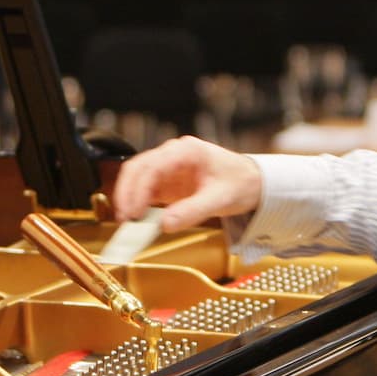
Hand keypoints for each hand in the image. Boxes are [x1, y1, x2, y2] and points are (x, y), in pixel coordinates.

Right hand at [112, 136, 262, 231]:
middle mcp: (172, 155)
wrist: (252, 181)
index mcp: (186, 151)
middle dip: (127, 194)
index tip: (133, 212)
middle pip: (138, 169)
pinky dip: (138, 204)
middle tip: (124, 219)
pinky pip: (145, 191)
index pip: (152, 166)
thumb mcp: (220, 198)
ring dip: (129, 198)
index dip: (138, 189)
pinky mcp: (167, 182)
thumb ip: (193, 211)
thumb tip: (165, 224)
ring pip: (136, 178)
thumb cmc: (239, 182)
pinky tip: (137, 220)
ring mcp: (168, 168)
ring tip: (127, 222)